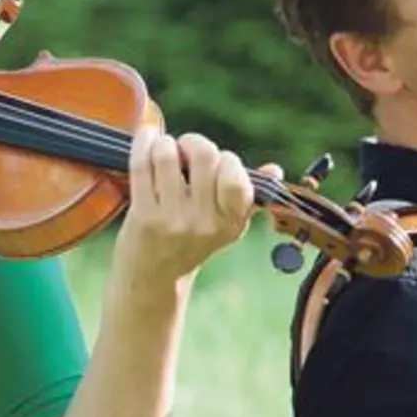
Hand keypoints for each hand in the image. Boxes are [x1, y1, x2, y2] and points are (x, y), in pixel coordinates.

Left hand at [111, 126, 275, 294]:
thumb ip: (249, 197)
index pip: (237, 178)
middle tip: (184, 152)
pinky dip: (144, 143)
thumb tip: (274, 170)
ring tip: (163, 151)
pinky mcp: (143, 216)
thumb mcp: (225, 225)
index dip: (226, 159)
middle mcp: (204, 223)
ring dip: (164, 143)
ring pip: (168, 155)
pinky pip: (142, 165)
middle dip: (193, 143)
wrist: (153, 277)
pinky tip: (146, 138)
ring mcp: (173, 220)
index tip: (215, 163)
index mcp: (232, 222)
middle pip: (204, 155)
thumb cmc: (191, 241)